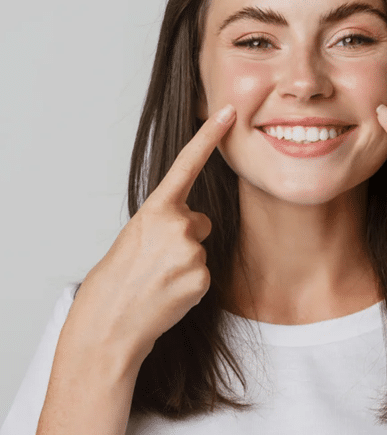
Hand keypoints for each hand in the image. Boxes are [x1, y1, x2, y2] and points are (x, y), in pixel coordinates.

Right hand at [69, 104, 236, 363]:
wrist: (109, 322)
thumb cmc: (119, 276)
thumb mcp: (136, 235)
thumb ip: (167, 220)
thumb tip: (197, 223)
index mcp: (155, 209)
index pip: (187, 164)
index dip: (209, 136)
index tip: (229, 112)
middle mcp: (177, 224)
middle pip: (200, 221)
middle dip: (185, 236)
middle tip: (155, 260)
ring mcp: (191, 252)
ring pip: (201, 249)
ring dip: (185, 262)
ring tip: (158, 278)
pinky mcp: (201, 278)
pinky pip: (204, 273)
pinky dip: (189, 282)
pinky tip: (168, 292)